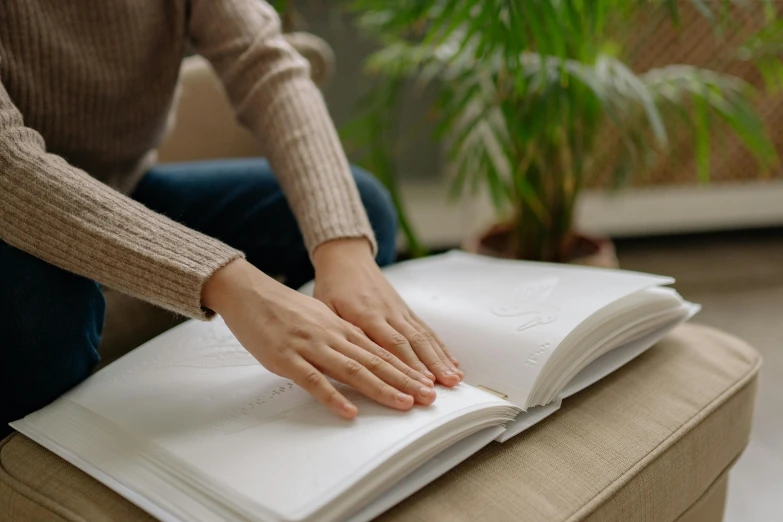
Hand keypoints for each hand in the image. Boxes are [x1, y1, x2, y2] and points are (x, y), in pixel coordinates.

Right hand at [202, 259, 435, 418]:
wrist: (249, 292)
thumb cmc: (284, 308)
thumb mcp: (321, 318)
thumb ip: (342, 337)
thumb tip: (363, 356)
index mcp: (342, 328)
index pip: (382, 351)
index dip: (407, 368)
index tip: (427, 382)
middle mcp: (333, 335)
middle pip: (376, 361)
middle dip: (405, 381)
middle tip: (428, 397)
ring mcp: (311, 346)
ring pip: (353, 370)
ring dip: (381, 389)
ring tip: (403, 404)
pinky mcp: (287, 358)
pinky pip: (314, 380)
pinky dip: (333, 397)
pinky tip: (348, 411)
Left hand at [312, 238, 461, 386]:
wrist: (346, 258)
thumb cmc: (333, 286)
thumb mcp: (326, 307)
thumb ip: (339, 332)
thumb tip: (351, 358)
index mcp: (365, 315)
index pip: (391, 344)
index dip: (408, 365)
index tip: (420, 383)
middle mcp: (387, 313)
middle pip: (413, 343)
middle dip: (429, 368)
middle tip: (439, 390)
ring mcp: (399, 311)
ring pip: (423, 337)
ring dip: (439, 359)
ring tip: (454, 378)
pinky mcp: (405, 309)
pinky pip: (425, 329)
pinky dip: (440, 346)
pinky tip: (451, 361)